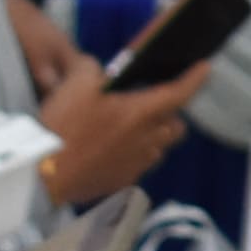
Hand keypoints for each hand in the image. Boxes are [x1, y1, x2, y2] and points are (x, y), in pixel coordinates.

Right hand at [30, 50, 205, 209]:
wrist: (44, 172)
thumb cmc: (64, 126)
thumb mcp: (76, 83)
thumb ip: (93, 68)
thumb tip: (100, 70)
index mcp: (141, 113)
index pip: (180, 93)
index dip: (195, 80)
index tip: (205, 69)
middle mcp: (148, 140)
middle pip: (176, 126)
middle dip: (170, 114)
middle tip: (150, 103)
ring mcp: (137, 164)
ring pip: (159, 147)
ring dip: (151, 135)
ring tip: (128, 127)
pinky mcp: (123, 182)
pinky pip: (139, 165)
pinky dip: (133, 154)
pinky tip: (111, 149)